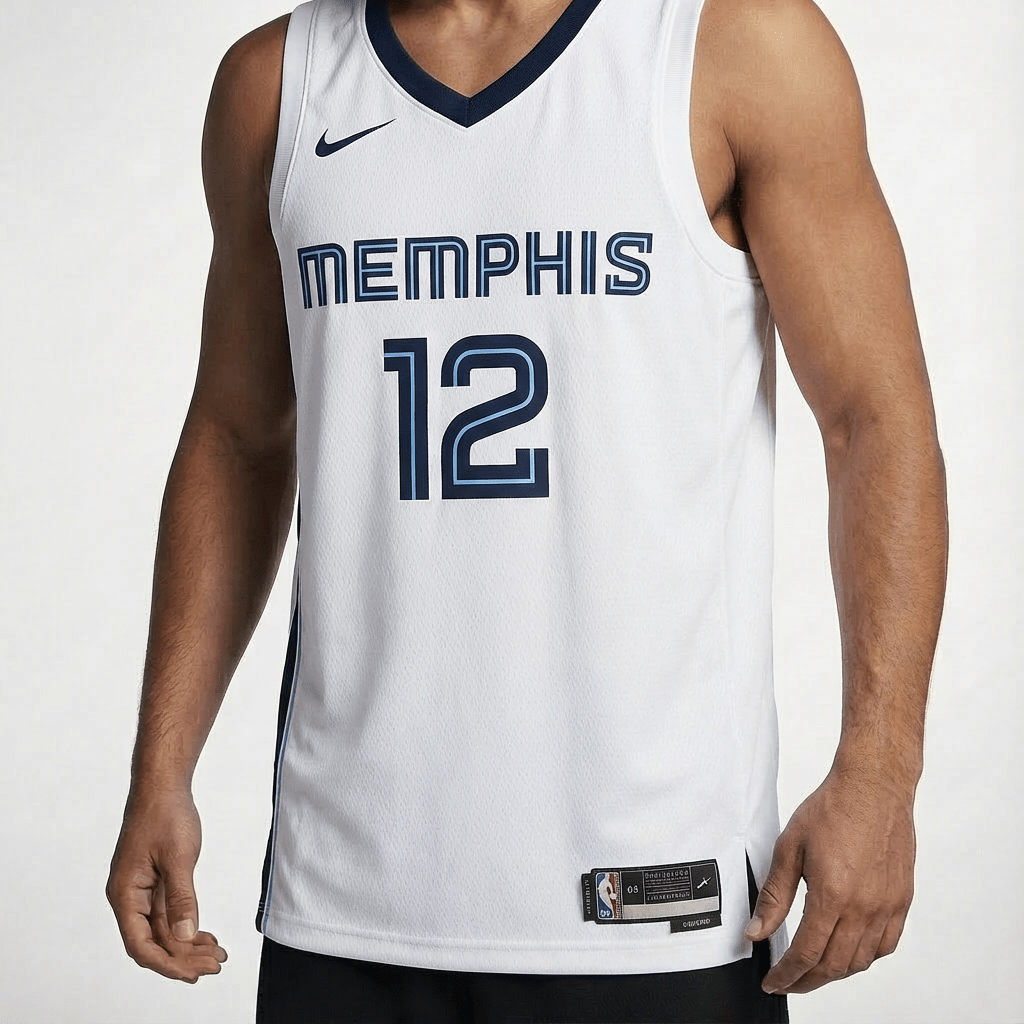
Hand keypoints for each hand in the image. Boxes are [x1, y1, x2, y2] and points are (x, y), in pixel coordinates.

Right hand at [106, 788, 227, 982]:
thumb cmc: (164, 815)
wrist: (163, 786)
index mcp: (125, 894)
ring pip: (164, 930)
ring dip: (189, 944)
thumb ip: (181, 898)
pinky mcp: (156, 883)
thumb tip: (184, 936)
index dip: (166, 963)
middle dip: (183, 958)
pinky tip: (206, 936)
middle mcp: (130, 898)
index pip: (141, 944)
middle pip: (154, 942)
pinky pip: (170, 914)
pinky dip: (188, 926)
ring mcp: (143, 891)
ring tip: (217, 955)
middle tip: (215, 965)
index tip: (193, 974)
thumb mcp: (178, 857)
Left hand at [745, 763, 915, 994]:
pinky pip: (886, 946)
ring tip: (813, 969)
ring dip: (835, 972)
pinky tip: (848, 952)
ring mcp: (887, 906)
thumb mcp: (789, 847)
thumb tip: (756, 932)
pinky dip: (865, 958)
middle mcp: (864, 907)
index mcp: (832, 894)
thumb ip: (773, 896)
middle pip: (834, 965)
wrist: (873, 787)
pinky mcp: (902, 900)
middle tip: (788, 980)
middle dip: (807, 980)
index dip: (787, 975)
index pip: (807, 954)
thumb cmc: (832, 809)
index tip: (773, 982)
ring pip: (861, 961)